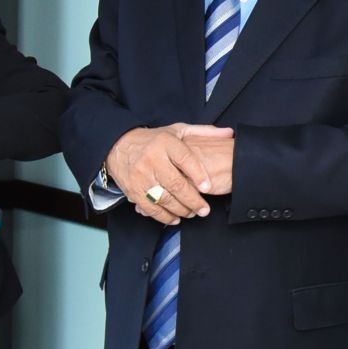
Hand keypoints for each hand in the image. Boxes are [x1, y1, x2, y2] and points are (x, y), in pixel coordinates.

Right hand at [106, 124, 229, 224]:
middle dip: (192, 200)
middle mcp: (152, 158)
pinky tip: (175, 218)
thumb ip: (203, 132)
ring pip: (163, 198)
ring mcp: (141, 175)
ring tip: (192, 213)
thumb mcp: (177, 130)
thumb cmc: (154, 139)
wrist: (118, 146)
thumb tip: (228, 133)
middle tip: (204, 209)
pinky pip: (150, 207)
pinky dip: (163, 216)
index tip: (208, 187)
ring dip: (180, 210)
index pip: (185, 159)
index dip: (198, 174)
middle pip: (175, 183)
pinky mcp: (132, 189)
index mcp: (166, 142)